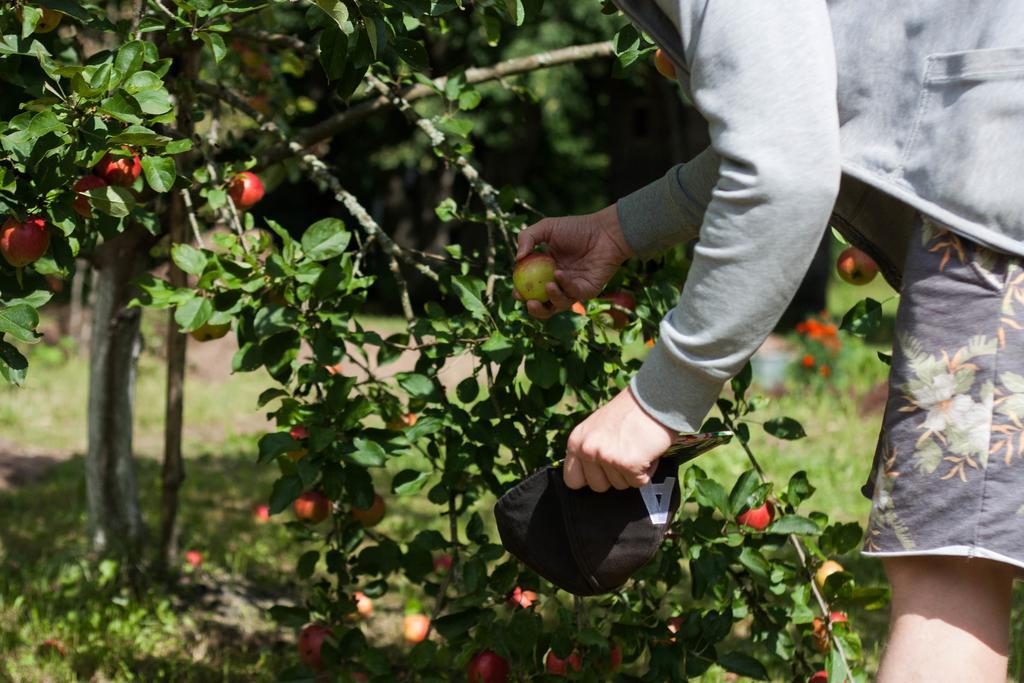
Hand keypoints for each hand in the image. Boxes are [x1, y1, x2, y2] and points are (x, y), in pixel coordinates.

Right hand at [516, 203, 632, 318]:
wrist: (605, 231)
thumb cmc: (577, 227)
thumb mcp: (547, 227)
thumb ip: (527, 238)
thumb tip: (517, 259)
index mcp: (547, 272)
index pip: (532, 289)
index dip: (523, 294)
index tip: (517, 292)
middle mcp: (560, 284)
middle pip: (545, 305)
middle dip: (535, 309)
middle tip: (529, 302)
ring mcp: (574, 289)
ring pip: (559, 305)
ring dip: (552, 299)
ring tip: (548, 286)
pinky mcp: (588, 291)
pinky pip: (574, 294)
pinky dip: (565, 287)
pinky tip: (559, 275)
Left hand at [564, 386, 675, 491]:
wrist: (653, 398)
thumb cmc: (629, 411)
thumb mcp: (598, 427)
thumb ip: (591, 448)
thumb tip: (592, 474)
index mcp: (576, 441)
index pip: (572, 479)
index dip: (589, 479)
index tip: (602, 472)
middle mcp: (587, 449)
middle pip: (598, 486)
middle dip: (614, 476)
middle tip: (625, 453)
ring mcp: (607, 457)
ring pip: (621, 485)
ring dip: (633, 471)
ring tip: (637, 447)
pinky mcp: (628, 464)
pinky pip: (639, 482)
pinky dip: (648, 470)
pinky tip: (648, 450)